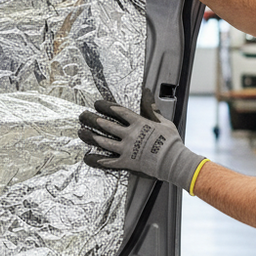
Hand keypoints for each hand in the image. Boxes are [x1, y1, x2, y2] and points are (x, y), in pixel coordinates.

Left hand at [78, 88, 206, 190]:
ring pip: (103, 142)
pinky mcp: (126, 162)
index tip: (97, 103)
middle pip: (106, 125)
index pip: (118, 111)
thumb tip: (148, 94)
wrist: (173, 161)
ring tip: (82, 132)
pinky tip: (88, 157)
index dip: (106, 106)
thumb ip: (151, 109)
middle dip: (92, 119)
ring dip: (91, 136)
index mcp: (138, 123)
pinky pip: (108, 162)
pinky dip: (97, 160)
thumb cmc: (170, 142)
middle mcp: (129, 134)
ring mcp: (126, 149)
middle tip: (83, 116)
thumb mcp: (163, 121)